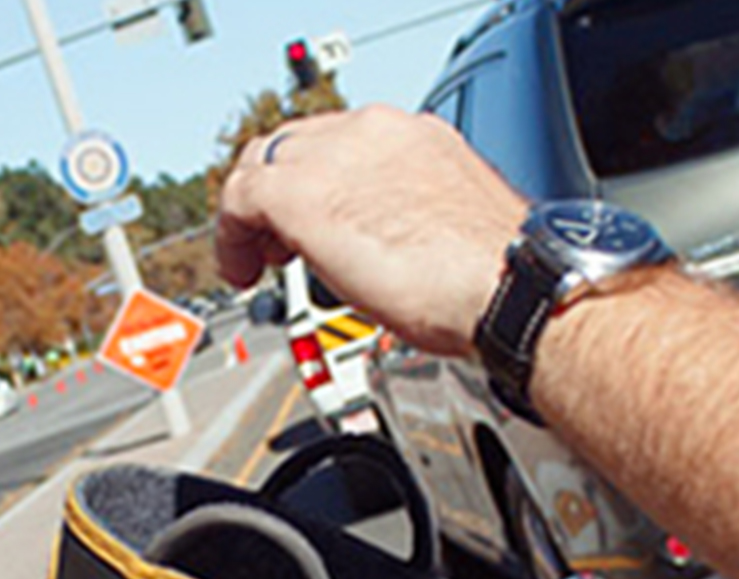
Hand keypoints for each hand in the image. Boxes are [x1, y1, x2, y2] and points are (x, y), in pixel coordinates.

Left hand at [215, 106, 528, 358]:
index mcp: (413, 137)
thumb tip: (384, 243)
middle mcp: (372, 133)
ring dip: (253, 214)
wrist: (507, 285)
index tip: (312, 224)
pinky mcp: (300, 194)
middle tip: (277, 243)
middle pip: (294, 145)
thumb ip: (405, 216)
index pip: (340, 143)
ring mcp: (334, 157)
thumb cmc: (493, 276)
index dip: (317, 183)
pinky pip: (239, 200)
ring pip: (262, 164)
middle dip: (278, 193)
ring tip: (259, 260)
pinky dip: (232, 236)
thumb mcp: (445, 224)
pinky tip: (242, 272)